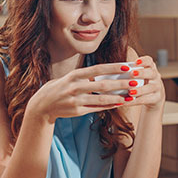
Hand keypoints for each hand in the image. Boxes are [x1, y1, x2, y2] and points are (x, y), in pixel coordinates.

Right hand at [26, 63, 143, 122]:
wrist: (43, 105)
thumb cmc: (61, 88)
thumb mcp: (70, 78)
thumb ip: (86, 76)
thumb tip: (107, 73)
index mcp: (75, 75)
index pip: (98, 69)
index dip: (113, 68)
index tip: (128, 66)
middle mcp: (75, 87)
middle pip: (103, 85)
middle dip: (120, 83)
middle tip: (135, 82)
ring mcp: (76, 100)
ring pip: (101, 99)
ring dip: (117, 97)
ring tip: (131, 95)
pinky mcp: (77, 111)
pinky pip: (97, 108)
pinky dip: (109, 106)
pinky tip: (119, 103)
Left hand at [123, 56, 165, 111]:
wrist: (154, 97)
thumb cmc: (141, 83)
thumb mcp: (139, 76)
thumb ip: (129, 72)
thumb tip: (110, 71)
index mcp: (150, 68)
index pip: (149, 61)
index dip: (143, 61)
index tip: (136, 62)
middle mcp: (156, 77)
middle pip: (151, 73)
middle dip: (142, 73)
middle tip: (132, 74)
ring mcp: (157, 88)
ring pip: (150, 87)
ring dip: (139, 90)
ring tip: (130, 92)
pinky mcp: (156, 98)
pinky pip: (146, 100)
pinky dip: (135, 101)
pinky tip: (126, 101)